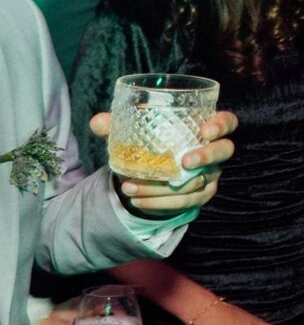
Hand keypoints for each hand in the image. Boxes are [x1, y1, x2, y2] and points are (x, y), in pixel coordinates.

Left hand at [89, 109, 237, 213]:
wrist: (144, 175)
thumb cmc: (146, 145)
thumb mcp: (130, 134)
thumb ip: (115, 126)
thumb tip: (97, 122)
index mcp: (202, 128)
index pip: (226, 122)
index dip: (221, 125)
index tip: (205, 131)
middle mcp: (213, 151)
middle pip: (224, 151)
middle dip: (206, 156)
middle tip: (184, 162)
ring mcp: (209, 175)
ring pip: (197, 182)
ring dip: (165, 187)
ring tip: (130, 186)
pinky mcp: (198, 196)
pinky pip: (185, 202)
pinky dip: (160, 203)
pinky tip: (138, 201)